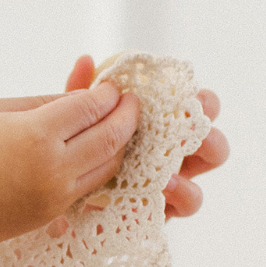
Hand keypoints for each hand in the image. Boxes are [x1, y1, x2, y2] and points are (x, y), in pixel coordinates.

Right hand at [0, 80, 139, 251]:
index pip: (91, 107)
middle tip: (133, 101)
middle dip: (128, 115)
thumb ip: (40, 102)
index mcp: (37, 133)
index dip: (108, 93)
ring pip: (112, 164)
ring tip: (124, 124)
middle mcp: (56, 165)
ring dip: (124, 142)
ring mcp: (59, 193)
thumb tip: (80, 97)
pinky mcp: (57, 212)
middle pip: (113, 136)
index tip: (113, 84)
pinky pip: (95, 184)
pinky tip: (106, 150)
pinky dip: (106, 164)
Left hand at [63, 55, 228, 219]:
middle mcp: (172, 150)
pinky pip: (186, 203)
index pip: (193, 107)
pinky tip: (167, 185)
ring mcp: (173, 179)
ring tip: (183, 150)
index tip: (194, 96)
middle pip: (208, 133)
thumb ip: (78, 95)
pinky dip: (183, 192)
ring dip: (203, 156)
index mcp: (158, 124)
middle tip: (195, 123)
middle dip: (207, 126)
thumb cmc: (75, 158)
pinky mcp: (165, 207)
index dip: (201, 101)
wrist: (59, 202)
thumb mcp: (72, 126)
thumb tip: (86, 59)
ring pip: (205, 167)